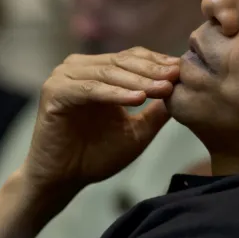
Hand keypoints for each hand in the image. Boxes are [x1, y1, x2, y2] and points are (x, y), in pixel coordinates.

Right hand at [20, 47, 179, 189]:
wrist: (62, 180)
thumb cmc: (96, 156)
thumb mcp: (136, 131)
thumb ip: (156, 112)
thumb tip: (184, 93)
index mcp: (97, 71)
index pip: (132, 57)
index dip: (158, 63)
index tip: (183, 71)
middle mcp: (79, 68)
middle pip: (122, 61)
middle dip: (152, 70)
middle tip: (176, 76)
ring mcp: (64, 77)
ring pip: (108, 73)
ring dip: (137, 81)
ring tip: (163, 88)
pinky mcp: (55, 91)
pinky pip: (91, 89)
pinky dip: (115, 94)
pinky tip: (137, 99)